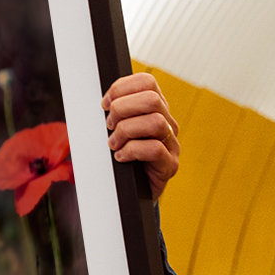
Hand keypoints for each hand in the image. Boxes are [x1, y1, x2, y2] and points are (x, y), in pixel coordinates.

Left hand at [102, 72, 179, 200]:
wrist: (131, 192)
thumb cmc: (121, 157)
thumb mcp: (115, 129)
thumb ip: (114, 112)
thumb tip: (102, 101)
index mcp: (155, 109)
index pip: (147, 82)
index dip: (121, 88)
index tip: (104, 104)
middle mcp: (167, 123)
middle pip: (152, 99)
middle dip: (122, 109)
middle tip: (109, 126)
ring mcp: (172, 144)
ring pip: (155, 122)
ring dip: (126, 131)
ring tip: (114, 143)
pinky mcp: (170, 165)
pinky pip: (155, 149)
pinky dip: (131, 151)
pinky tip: (121, 157)